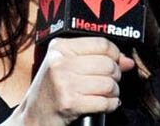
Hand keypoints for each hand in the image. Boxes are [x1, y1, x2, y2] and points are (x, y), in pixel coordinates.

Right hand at [8, 37, 133, 125]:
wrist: (33, 116)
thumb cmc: (52, 89)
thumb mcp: (67, 65)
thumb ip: (96, 58)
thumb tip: (127, 61)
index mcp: (60, 47)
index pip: (101, 43)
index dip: (115, 53)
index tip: (117, 61)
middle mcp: (60, 61)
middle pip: (107, 63)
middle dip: (115, 75)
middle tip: (110, 80)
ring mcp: (64, 82)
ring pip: (108, 83)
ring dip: (113, 92)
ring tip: (107, 94)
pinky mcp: (69, 103)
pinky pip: (104, 102)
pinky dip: (110, 105)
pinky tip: (104, 104)